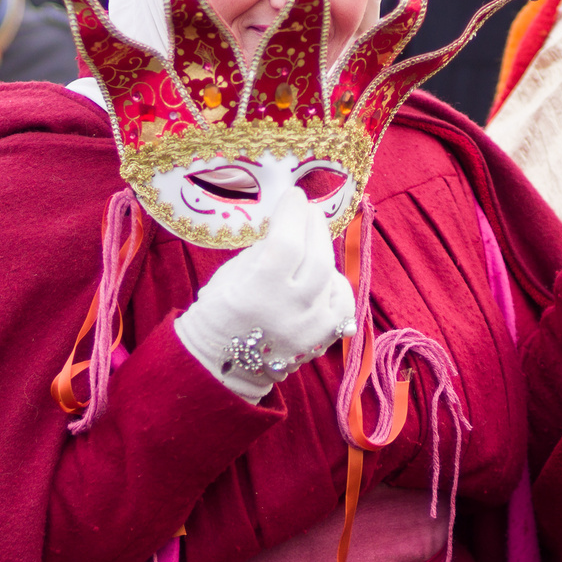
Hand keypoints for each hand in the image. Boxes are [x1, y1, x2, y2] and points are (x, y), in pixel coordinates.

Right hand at [175, 190, 356, 402]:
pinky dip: (335, 283)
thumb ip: (263, 250)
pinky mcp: (324, 339)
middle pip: (318, 258)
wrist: (223, 365)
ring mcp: (312, 328)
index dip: (293, 214)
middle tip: (309, 210)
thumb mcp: (230, 274)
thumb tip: (289, 224)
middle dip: (314, 227)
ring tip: (310, 242)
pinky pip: (342, 301)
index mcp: (257, 293)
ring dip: (323, 252)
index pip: (287, 243)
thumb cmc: (219, 313)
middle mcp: (291, 311)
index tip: (294, 196)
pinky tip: (322, 275)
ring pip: (333, 277)